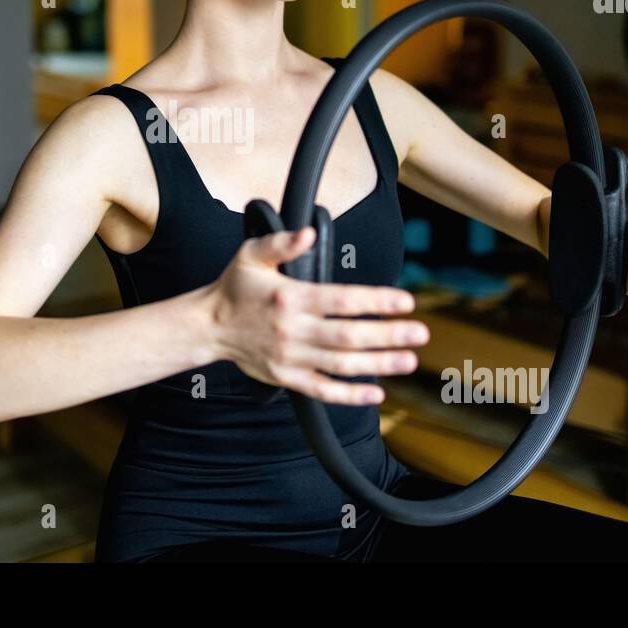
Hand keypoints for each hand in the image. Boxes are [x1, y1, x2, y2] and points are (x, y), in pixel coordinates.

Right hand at [204, 226, 428, 404]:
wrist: (208, 327)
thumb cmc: (235, 288)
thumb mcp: (251, 255)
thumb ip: (281, 242)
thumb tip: (308, 233)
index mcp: (290, 298)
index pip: (342, 300)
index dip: (376, 302)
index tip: (405, 301)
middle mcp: (292, 330)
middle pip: (348, 336)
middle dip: (387, 336)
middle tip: (420, 333)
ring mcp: (290, 358)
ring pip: (341, 365)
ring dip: (378, 364)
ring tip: (408, 360)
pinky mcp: (286, 378)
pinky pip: (322, 390)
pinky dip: (349, 395)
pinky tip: (376, 392)